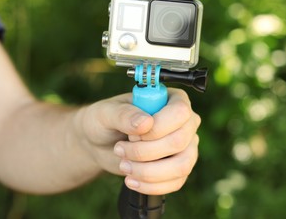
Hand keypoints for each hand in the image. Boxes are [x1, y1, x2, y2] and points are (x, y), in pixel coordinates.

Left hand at [77, 88, 200, 194]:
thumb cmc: (105, 121)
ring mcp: (186, 146)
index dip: (157, 127)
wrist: (100, 144)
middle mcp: (185, 122)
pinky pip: (176, 182)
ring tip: (124, 166)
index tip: (132, 134)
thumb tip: (146, 123)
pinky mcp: (180, 168)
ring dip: (148, 171)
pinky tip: (131, 179)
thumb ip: (124, 114)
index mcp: (172, 99)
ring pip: (181, 165)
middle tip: (120, 149)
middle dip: (144, 152)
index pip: (180, 112)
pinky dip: (151, 185)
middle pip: (179, 141)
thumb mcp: (106, 113)